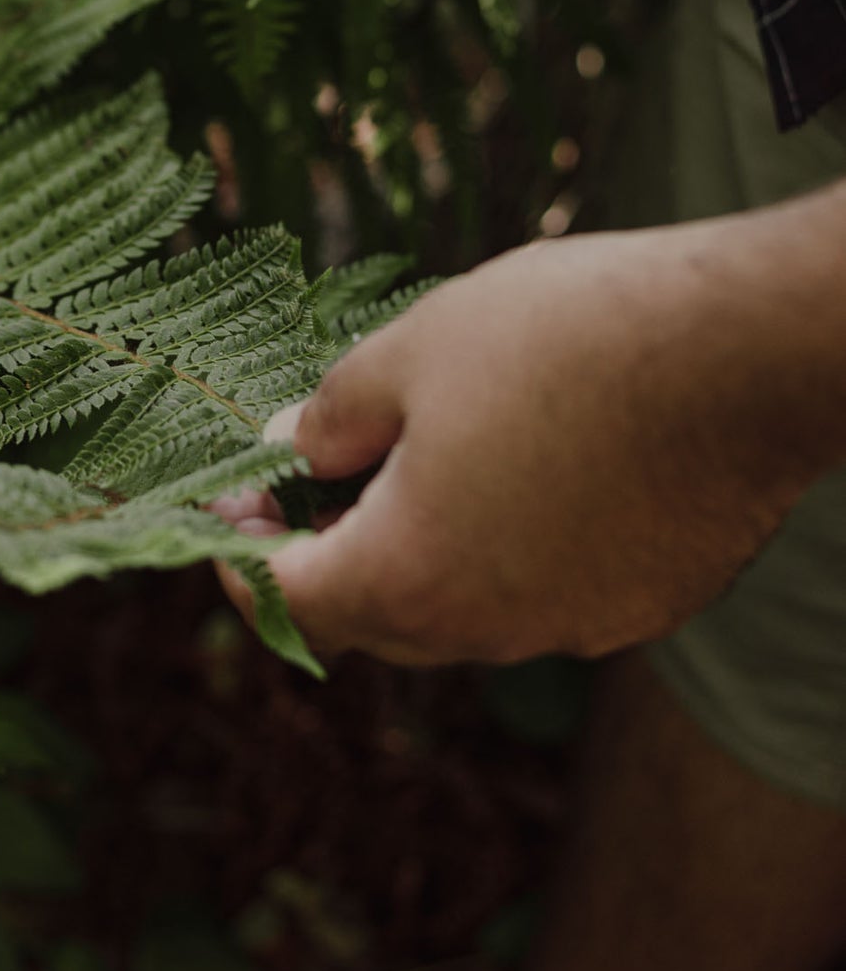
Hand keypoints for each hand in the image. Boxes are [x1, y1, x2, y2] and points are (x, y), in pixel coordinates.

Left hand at [218, 222, 842, 665]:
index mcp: (410, 578)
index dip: (241, 549)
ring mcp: (574, 627)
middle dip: (328, 549)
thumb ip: (329, 416)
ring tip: (425, 445)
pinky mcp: (643, 604)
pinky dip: (511, 544)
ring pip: (464, 607)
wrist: (737, 351)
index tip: (232, 493)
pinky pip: (546, 591)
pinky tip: (528, 459)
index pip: (289, 601)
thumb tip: (287, 450)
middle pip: (373, 617)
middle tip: (314, 465)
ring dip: (425, 545)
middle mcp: (489, 631)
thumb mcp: (408, 351)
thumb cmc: (562, 340)